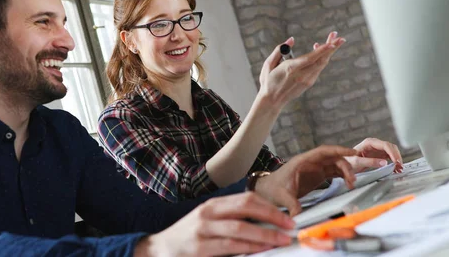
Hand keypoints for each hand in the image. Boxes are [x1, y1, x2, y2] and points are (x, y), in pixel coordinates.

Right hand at [135, 193, 294, 256]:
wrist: (160, 249)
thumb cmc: (189, 236)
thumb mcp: (208, 221)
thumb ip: (231, 219)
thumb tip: (265, 223)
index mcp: (213, 205)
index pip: (246, 199)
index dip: (269, 206)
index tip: (287, 216)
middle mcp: (208, 213)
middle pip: (245, 208)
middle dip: (271, 217)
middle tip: (289, 226)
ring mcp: (202, 230)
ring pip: (239, 228)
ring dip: (264, 234)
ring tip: (280, 240)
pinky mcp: (199, 248)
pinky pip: (229, 247)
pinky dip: (248, 248)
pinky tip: (260, 249)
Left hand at [254, 145, 357, 215]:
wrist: (268, 190)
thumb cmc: (273, 189)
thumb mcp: (282, 196)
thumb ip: (291, 205)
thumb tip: (298, 216)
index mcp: (302, 161)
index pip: (323, 151)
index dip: (339, 150)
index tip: (352, 152)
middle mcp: (311, 163)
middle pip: (333, 158)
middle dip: (345, 166)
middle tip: (352, 179)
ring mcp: (315, 169)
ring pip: (335, 165)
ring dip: (346, 172)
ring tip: (351, 184)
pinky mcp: (317, 176)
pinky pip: (334, 173)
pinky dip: (342, 177)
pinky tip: (348, 184)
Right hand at [257, 32, 345, 112]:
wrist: (272, 100)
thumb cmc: (268, 81)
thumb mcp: (269, 64)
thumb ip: (279, 50)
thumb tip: (292, 40)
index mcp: (290, 69)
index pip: (310, 59)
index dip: (322, 50)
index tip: (332, 42)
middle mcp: (301, 75)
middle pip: (321, 61)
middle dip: (332, 48)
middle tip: (341, 38)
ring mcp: (307, 80)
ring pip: (322, 64)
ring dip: (329, 52)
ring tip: (334, 40)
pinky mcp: (309, 83)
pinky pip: (318, 68)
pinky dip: (322, 58)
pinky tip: (319, 50)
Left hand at [346, 137, 403, 172]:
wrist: (344, 164)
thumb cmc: (348, 161)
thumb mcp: (357, 162)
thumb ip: (370, 162)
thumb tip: (385, 162)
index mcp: (369, 142)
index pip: (385, 145)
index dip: (392, 153)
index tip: (396, 161)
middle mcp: (374, 144)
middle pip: (390, 147)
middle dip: (396, 156)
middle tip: (400, 166)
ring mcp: (377, 149)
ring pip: (392, 151)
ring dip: (396, 159)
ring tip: (399, 168)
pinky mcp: (379, 155)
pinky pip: (389, 157)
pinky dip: (394, 162)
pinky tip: (396, 169)